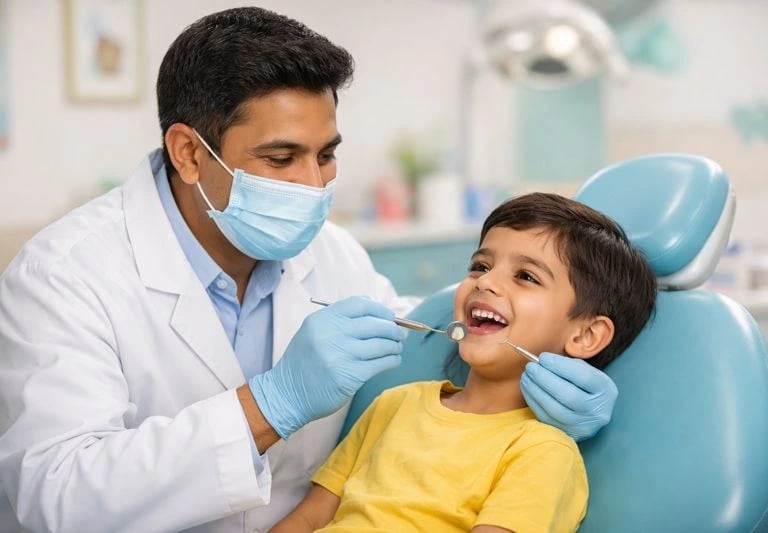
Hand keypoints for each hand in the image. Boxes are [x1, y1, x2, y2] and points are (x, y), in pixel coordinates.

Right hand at [248, 296, 404, 438]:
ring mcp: (340, 356)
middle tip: (400, 333)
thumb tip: (380, 315)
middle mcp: (330, 334)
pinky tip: (393, 360)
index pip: (360, 304)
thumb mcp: (314, 333)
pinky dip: (392, 359)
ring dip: (394, 345)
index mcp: (321, 320)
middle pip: (375, 324)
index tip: (389, 316)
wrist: (287, 395)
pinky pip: (381, 363)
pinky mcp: (350, 376)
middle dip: (393, 328)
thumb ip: (340, 322)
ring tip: (397, 347)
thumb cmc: (305, 363)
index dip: (380, 309)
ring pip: (381, 344)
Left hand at [520, 353, 617, 441]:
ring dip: (536, 391)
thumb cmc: (583, 385)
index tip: (543, 357)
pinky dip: (533, 402)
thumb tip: (542, 361)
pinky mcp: (568, 434)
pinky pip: (546, 418)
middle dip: (545, 379)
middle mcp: (597, 411)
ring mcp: (583, 425)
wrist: (589, 411)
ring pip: (556, 410)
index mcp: (605, 390)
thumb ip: (567, 365)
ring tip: (526, 376)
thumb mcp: (584, 371)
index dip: (561, 366)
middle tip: (530, 367)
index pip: (584, 377)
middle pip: (569, 396)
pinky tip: (527, 388)